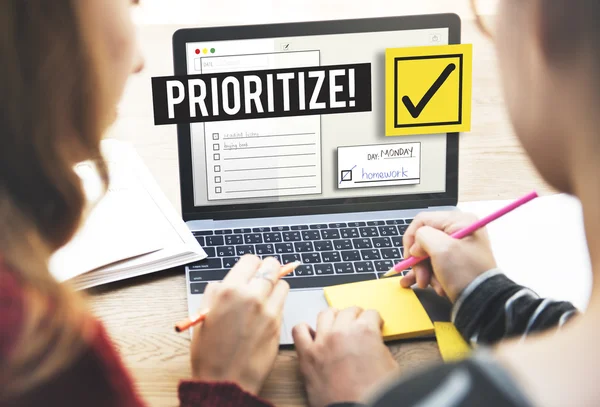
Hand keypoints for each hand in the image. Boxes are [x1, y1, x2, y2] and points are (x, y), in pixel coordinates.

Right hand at [190, 255, 288, 394]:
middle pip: (271, 266)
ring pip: (282, 283)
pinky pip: (283, 303)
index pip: (250, 260)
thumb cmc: (210, 352)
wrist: (225, 381)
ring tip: (264, 297)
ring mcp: (268, 310)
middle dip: (267, 270)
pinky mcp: (278, 324)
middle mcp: (251, 296)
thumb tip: (226, 282)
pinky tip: (266, 313)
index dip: (250, 265)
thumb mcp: (203, 315)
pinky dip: (278, 303)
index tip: (250, 271)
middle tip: (262, 278)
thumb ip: (215, 293)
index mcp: (229, 291)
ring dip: (275, 286)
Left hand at [293, 307, 397, 406]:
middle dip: (356, 316)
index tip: (373, 324)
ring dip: (333, 317)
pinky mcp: (307, 355)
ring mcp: (322, 341)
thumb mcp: (390, 365)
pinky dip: (305, 330)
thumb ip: (379, 346)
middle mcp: (342, 331)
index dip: (374, 320)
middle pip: (348, 311)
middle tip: (357, 324)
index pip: (371, 313)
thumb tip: (373, 342)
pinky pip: (299, 331)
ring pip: (325, 314)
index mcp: (365, 331)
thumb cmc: (374, 393)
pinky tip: (312, 334)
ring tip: (336, 325)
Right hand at [400, 211, 496, 301]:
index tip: (409, 256)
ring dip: (424, 271)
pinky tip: (426, 284)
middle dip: (419, 260)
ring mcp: (458, 247)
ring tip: (427, 284)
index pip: (423, 220)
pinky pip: (435, 264)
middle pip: (424, 239)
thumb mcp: (441, 249)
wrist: (483, 302)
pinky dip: (429, 275)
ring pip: (428, 254)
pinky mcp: (456, 262)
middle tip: (420, 276)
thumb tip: (416, 246)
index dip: (411, 238)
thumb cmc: (466, 273)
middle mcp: (459, 231)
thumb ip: (422, 237)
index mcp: (459, 221)